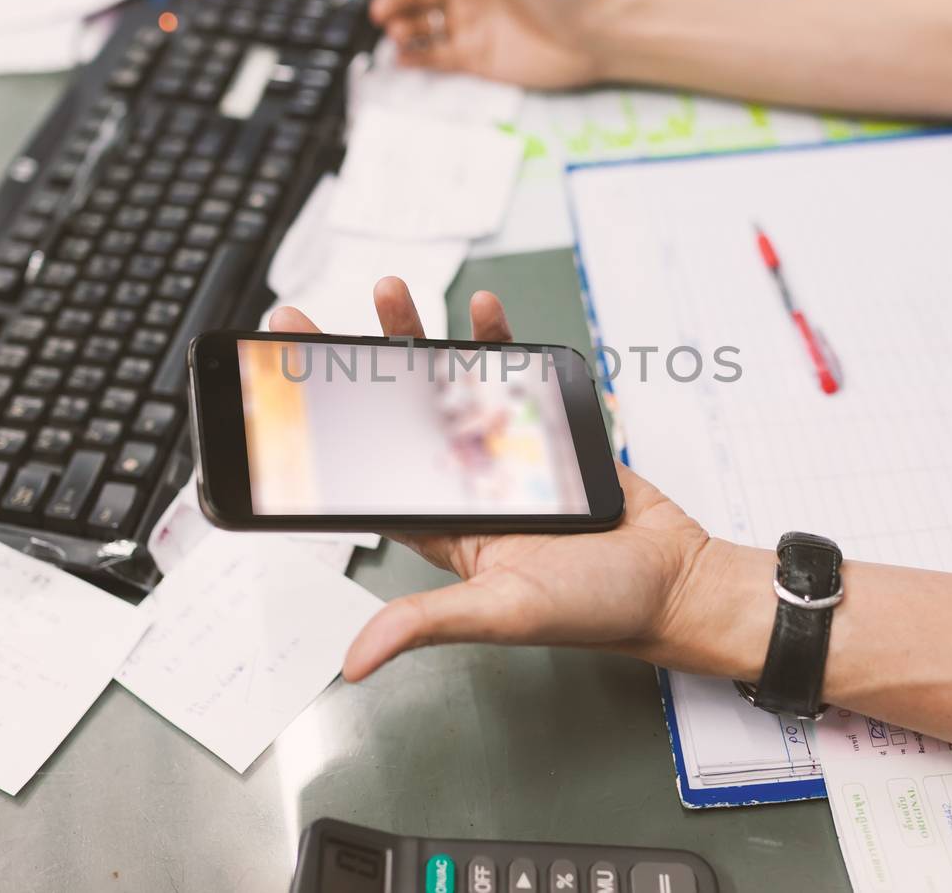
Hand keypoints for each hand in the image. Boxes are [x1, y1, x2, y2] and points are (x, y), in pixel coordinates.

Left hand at [267, 277, 778, 681]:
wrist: (675, 580)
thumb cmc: (594, 607)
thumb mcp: (503, 613)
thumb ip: (430, 621)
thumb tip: (357, 658)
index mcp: (438, 525)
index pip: (358, 471)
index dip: (315, 431)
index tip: (275, 389)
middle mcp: (461, 480)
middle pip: (390, 411)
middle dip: (348, 364)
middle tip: (301, 321)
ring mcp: (502, 447)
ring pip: (445, 381)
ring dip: (415, 335)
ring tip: (387, 292)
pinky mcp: (545, 423)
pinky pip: (511, 371)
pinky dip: (495, 337)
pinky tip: (478, 311)